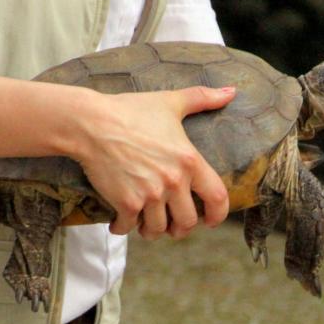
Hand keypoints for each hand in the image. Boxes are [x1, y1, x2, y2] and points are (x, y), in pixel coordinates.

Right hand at [73, 86, 235, 239]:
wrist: (92, 123)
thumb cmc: (129, 110)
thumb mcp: (169, 102)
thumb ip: (203, 98)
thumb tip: (231, 92)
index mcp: (189, 160)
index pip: (217, 198)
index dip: (217, 215)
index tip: (210, 221)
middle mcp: (173, 181)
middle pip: (187, 221)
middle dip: (180, 228)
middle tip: (172, 226)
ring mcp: (150, 195)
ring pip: (158, 229)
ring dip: (152, 231)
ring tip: (146, 225)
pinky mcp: (126, 203)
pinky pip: (129, 228)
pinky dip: (123, 228)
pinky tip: (120, 222)